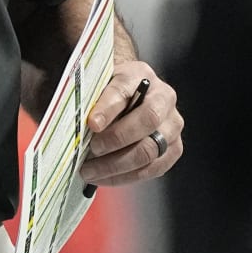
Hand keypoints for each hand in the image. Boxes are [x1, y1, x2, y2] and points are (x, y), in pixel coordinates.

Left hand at [81, 60, 181, 184]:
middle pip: (147, 120)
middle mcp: (163, 97)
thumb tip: (77, 126)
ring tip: (90, 171)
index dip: (108, 108)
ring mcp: (173, 124)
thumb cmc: (108, 93)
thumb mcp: (98, 86)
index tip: (91, 124)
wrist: (131, 97)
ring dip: (116, 165)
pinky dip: (125, 176)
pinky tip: (104, 178)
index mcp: (140, 74)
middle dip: (116, 139)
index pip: (124, 89)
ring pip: (149, 149)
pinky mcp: (174, 148)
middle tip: (91, 150)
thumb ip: (89, 100)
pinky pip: (153, 168)